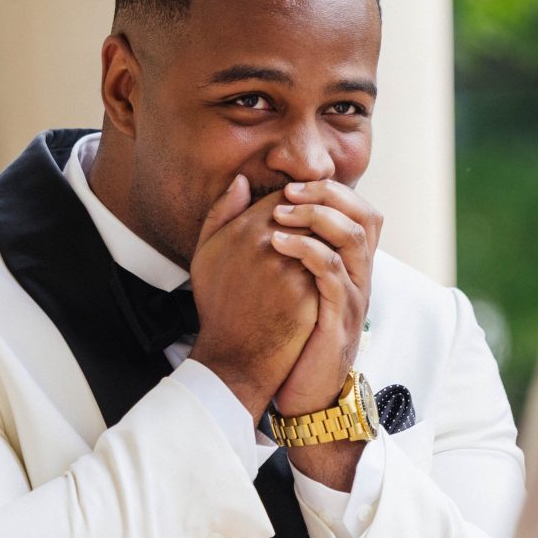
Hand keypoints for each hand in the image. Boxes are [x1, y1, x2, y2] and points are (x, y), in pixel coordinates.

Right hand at [187, 178, 317, 416]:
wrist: (234, 356)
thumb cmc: (219, 305)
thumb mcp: (206, 254)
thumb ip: (222, 212)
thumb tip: (241, 180)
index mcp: (242, 229)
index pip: (282, 197)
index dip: (294, 204)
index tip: (297, 217)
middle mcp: (267, 243)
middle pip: (306, 213)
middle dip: (313, 219)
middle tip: (317, 232)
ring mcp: (290, 267)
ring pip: (322, 237)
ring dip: (326, 240)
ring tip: (324, 252)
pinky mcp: (309, 291)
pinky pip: (330, 264)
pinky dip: (331, 264)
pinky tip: (328, 273)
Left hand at [269, 182, 381, 489]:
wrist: (302, 395)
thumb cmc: (291, 339)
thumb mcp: (290, 287)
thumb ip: (285, 247)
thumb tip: (263, 200)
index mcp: (351, 267)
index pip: (361, 211)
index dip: (333, 191)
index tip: (292, 185)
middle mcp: (360, 278)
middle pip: (366, 217)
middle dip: (327, 196)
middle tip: (287, 192)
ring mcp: (354, 298)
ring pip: (354, 240)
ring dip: (317, 217)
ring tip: (278, 212)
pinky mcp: (340, 320)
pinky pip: (332, 274)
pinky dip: (307, 250)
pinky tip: (276, 241)